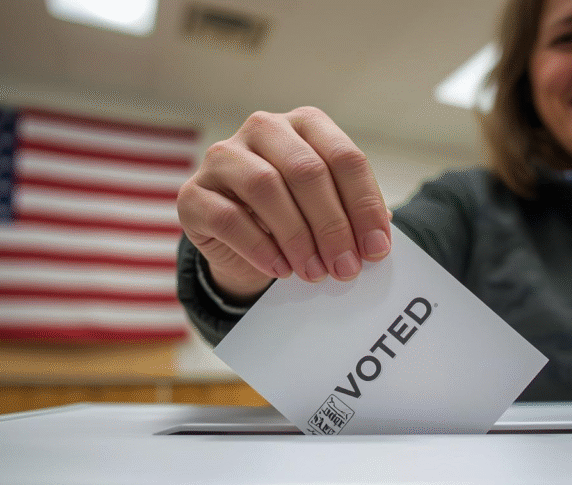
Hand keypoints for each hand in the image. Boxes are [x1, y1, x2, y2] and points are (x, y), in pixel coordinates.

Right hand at [178, 107, 392, 301]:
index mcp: (305, 124)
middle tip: (346, 267)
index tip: (376, 249)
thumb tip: (377, 241)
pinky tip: (281, 269)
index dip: (364, 206)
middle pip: (305, 170)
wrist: (241, 243)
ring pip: (265, 187)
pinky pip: (228, 217)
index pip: (344, 158)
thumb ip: (353, 215)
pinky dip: (260, 248)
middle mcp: (263, 128)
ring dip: (297, 237)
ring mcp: (223, 157)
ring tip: (315, 272)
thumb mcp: (330, 210)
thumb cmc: (294, 218)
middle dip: (332, 225)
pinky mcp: (194, 193)